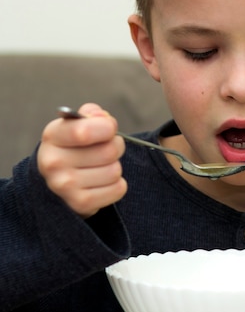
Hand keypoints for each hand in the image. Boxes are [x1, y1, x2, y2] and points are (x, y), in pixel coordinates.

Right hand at [37, 103, 126, 217]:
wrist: (60, 180)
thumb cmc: (75, 146)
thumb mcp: (78, 124)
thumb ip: (92, 114)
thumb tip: (103, 118)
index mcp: (52, 136)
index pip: (85, 131)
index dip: (107, 127)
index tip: (109, 128)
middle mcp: (53, 162)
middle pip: (109, 151)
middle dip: (115, 147)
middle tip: (106, 149)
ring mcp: (65, 186)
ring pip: (115, 171)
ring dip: (115, 167)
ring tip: (101, 166)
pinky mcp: (80, 203)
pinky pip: (118, 189)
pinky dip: (117, 185)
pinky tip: (102, 182)